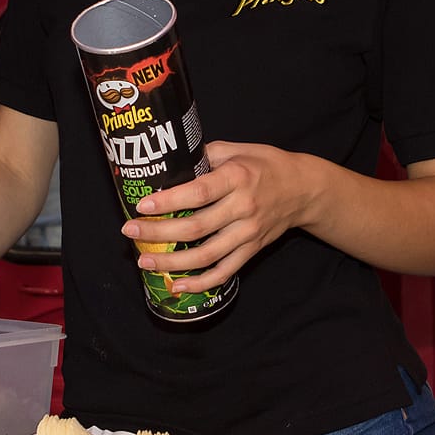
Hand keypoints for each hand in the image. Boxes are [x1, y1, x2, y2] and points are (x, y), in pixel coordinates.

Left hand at [120, 140, 314, 294]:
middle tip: (131, 232)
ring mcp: (248, 233)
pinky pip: (225, 271)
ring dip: (172, 261)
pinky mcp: (252, 250)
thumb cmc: (265, 164)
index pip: (199, 193)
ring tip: (145, 261)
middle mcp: (243, 207)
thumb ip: (206, 155)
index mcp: (237, 177)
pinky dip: (200, 282)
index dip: (169, 202)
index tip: (142, 206)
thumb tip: (171, 163)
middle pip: (196, 227)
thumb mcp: (237, 149)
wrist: (303, 189)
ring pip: (206, 255)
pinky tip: (177, 285)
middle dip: (159, 232)